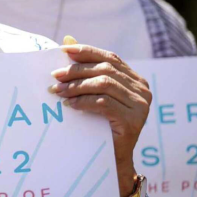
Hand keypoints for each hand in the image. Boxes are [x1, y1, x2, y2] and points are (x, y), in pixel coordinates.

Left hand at [50, 36, 150, 194]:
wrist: (110, 157)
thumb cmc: (98, 122)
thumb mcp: (91, 92)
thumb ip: (85, 67)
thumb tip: (67, 39)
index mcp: (135, 79)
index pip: (110, 57)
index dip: (86, 51)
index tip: (62, 50)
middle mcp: (143, 89)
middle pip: (105, 70)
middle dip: (75, 71)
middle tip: (54, 76)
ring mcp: (141, 105)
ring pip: (104, 84)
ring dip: (76, 86)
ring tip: (58, 92)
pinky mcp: (134, 120)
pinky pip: (103, 103)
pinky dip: (83, 101)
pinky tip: (70, 105)